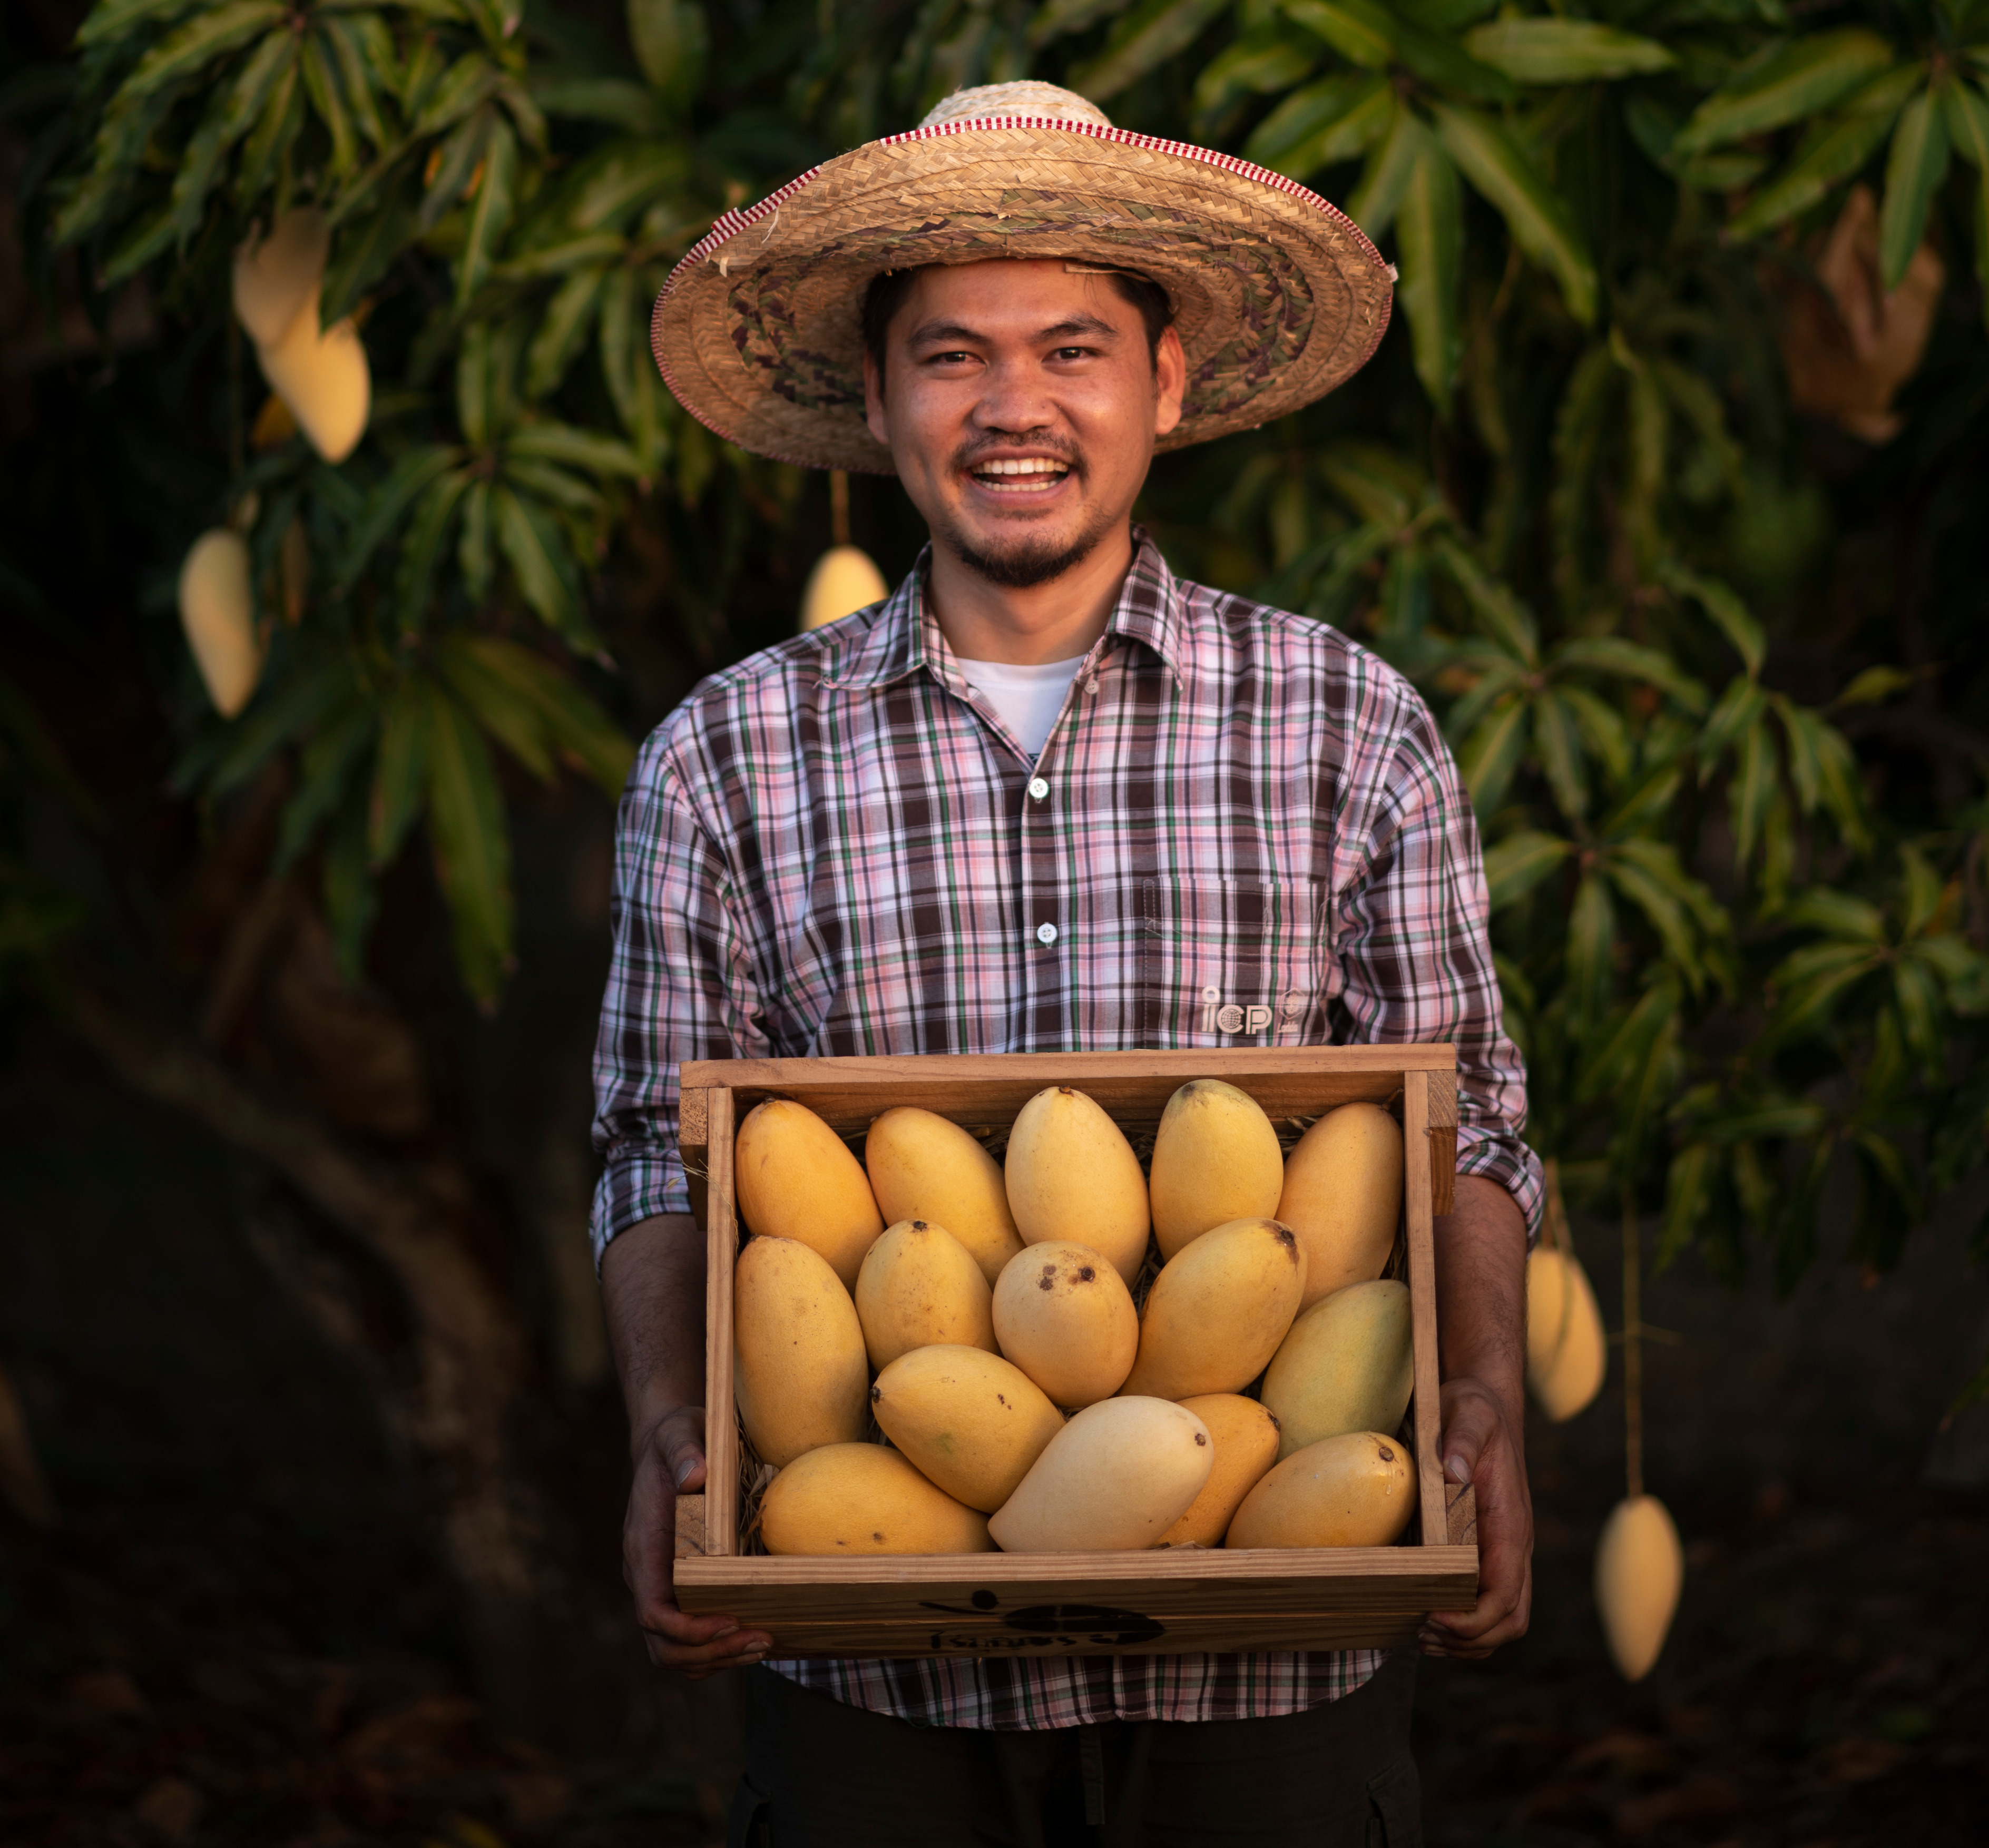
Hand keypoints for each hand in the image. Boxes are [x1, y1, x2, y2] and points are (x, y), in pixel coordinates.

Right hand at [624, 1403, 772, 1676]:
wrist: (668, 1446)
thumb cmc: (675, 1439)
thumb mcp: (678, 1434)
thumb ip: (683, 1452)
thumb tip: (693, 1475)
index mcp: (643, 1549)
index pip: (652, 1612)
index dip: (689, 1630)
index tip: (730, 1620)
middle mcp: (648, 1578)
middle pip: (665, 1647)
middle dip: (711, 1654)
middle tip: (762, 1639)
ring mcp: (662, 1588)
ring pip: (677, 1653)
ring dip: (719, 1659)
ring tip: (766, 1643)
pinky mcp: (680, 1590)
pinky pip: (691, 1640)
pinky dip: (719, 1650)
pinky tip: (755, 1636)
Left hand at [1419, 1375, 1532, 1658]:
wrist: (1484, 1406)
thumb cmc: (1473, 1411)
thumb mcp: (1467, 1413)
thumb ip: (1462, 1437)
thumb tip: (1453, 1469)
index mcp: (1510, 1524)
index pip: (1506, 1593)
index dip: (1473, 1619)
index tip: (1433, 1618)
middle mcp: (1513, 1546)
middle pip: (1510, 1619)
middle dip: (1469, 1639)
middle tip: (1421, 1634)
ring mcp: (1503, 1551)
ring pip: (1502, 1620)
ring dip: (1467, 1640)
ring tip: (1421, 1636)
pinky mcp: (1488, 1551)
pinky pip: (1487, 1603)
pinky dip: (1464, 1623)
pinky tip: (1427, 1618)